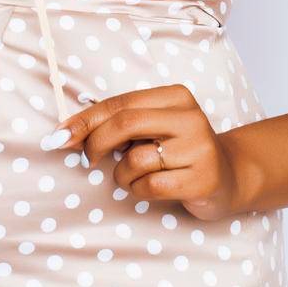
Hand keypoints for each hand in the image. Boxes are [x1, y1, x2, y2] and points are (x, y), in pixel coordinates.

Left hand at [45, 84, 251, 220]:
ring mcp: (199, 149)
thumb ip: (119, 124)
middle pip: (125, 124)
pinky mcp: (203, 179)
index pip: (119, 104)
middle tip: (88, 159)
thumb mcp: (154, 127)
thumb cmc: (178, 150)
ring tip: (135, 176)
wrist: (229, 176)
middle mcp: (190, 117)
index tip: (58, 137)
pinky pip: (150, 186)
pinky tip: (151, 187)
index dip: (84, 120)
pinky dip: (138, 190)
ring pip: (135, 160)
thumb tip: (65, 133)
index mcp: (176, 96)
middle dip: (96, 143)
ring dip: (121, 175)